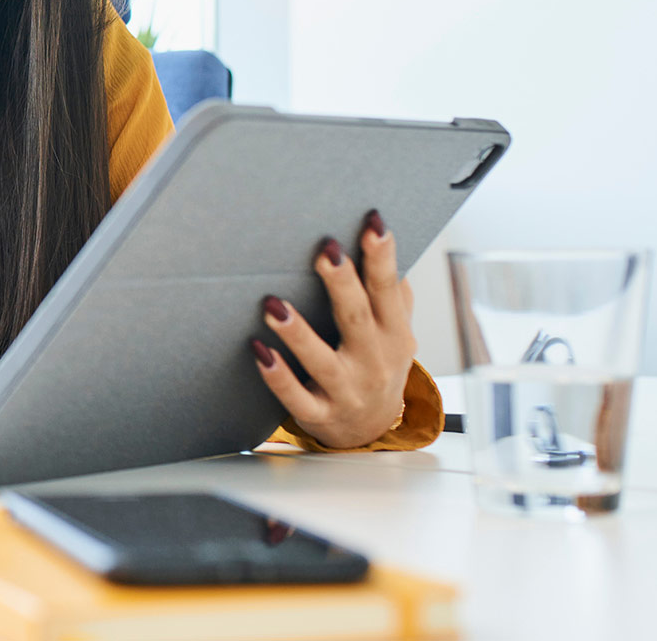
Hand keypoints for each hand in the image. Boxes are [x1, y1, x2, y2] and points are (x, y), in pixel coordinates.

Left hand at [252, 211, 415, 448]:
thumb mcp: (396, 334)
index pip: (387, 290)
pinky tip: (259, 352)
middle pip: (356, 318)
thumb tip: (385, 244)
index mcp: (394, 335)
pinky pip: (296, 397)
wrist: (373, 431)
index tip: (372, 225)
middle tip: (325, 251)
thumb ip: (394, 296)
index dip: (382, 258)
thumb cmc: (378, 367)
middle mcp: (374, 362)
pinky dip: (278, 376)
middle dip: (341, 284)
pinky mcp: (320, 414)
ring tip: (273, 305)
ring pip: (321, 361)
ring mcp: (347, 391)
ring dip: (297, 332)